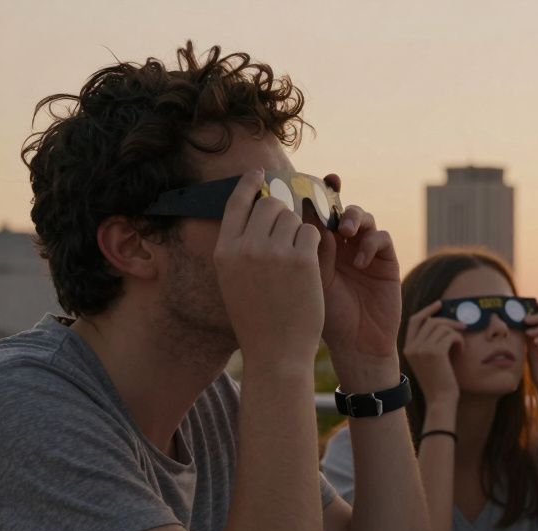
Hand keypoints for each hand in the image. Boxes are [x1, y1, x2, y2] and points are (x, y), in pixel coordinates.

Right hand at [213, 169, 323, 367]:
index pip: (235, 203)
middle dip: (283, 213)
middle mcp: (245, 247)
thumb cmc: (257, 320)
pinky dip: (314, 244)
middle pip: (270, 205)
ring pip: (293, 217)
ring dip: (299, 231)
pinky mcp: (301, 259)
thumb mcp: (233, 281)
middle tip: (289, 232)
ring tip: (297, 258)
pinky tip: (310, 263)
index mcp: (224, 251)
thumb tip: (252, 214)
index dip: (249, 184)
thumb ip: (239, 248)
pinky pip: (312, 233)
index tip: (260, 173)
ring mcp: (273, 252)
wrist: (276, 352)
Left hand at [315, 175, 402, 381]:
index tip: (303, 184)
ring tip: (346, 231)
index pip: (316, 214)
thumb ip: (309, 251)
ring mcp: (365, 251)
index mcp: (318, 247)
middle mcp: (342, 245)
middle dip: (335, 201)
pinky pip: (381, 238)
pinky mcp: (386, 261)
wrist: (355, 345)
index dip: (311, 197)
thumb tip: (305, 217)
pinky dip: (370, 244)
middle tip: (326, 202)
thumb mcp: (309, 281)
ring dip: (354, 217)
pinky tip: (360, 262)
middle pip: (341, 209)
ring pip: (364, 217)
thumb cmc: (324, 318)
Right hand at [402, 300, 464, 403]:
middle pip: (431, 321)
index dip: (428, 310)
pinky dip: (459, 341)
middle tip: (463, 326)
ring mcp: (422, 349)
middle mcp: (411, 347)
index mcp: (407, 348)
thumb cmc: (439, 383)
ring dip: (456, 333)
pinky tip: (461, 351)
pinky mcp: (435, 352)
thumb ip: (428, 343)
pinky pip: (451, 335)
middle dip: (448, 321)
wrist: (440, 401)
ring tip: (460, 345)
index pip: (414, 320)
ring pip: (442, 327)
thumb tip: (441, 322)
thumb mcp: (428, 361)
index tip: (441, 305)